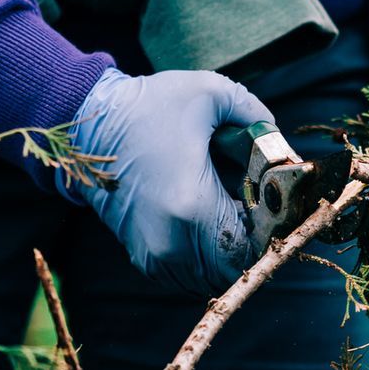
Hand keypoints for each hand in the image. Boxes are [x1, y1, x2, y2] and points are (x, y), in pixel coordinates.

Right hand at [66, 68, 271, 296]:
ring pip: (212, 276)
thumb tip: (281, 144)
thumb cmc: (149, 106)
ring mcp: (153, 254)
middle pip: (234, 267)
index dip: (272, 231)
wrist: (87, 122)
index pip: (253, 248)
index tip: (273, 205)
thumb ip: (256, 115)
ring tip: (231, 212)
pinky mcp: (142, 255)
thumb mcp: (210, 93)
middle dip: (253, 241)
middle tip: (256, 208)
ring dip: (229, 251)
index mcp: (192, 206)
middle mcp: (170, 242)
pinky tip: (207, 219)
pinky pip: (188, 272)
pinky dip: (205, 254)